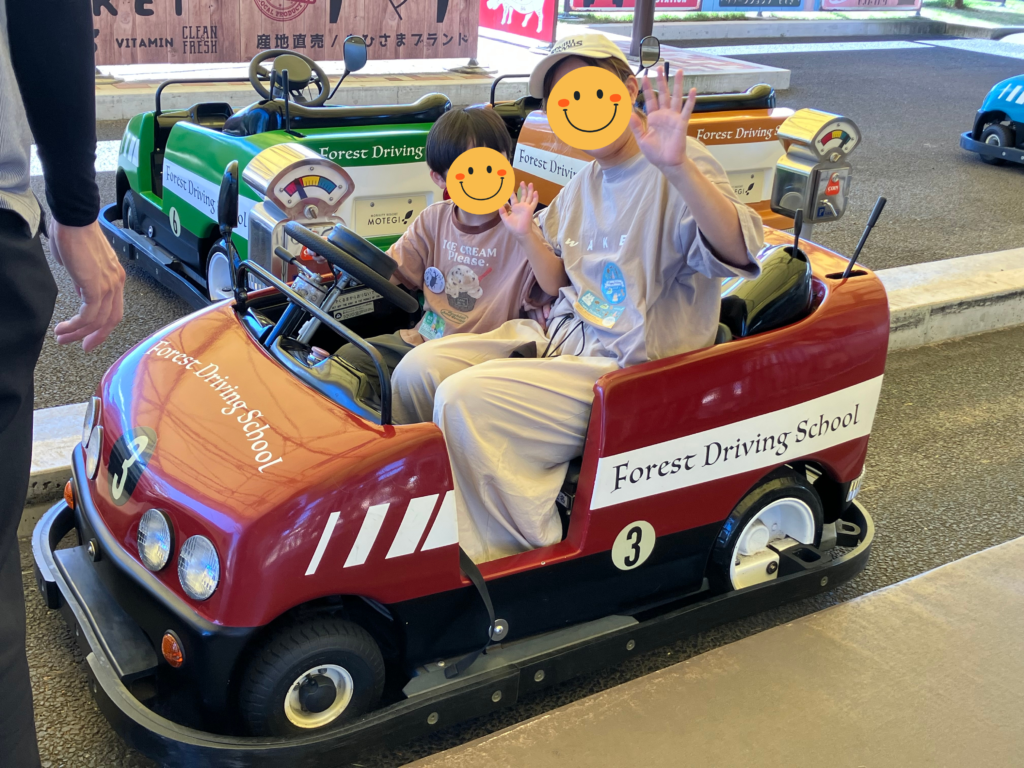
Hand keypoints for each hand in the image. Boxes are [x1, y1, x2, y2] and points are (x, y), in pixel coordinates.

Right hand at [48, 220, 125, 350]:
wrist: (74, 219)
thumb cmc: (74, 235)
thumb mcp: (81, 264)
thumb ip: (83, 281)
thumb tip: (80, 292)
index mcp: (115, 278)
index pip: (114, 309)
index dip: (103, 327)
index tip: (90, 338)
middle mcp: (116, 283)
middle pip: (111, 319)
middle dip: (95, 337)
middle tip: (80, 347)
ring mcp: (109, 285)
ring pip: (98, 320)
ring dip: (79, 333)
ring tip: (62, 337)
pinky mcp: (96, 286)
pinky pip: (89, 314)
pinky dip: (76, 325)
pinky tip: (64, 327)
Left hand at [498, 181, 538, 238]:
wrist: (520, 232)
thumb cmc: (513, 227)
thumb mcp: (505, 219)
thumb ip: (503, 212)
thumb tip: (499, 205)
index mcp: (515, 208)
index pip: (514, 199)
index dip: (512, 194)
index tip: (510, 188)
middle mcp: (521, 207)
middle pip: (523, 196)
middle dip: (522, 189)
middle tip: (522, 182)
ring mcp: (526, 208)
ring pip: (529, 197)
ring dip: (529, 190)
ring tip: (530, 183)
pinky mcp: (530, 210)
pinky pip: (534, 202)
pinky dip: (535, 197)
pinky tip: (536, 192)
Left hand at [628, 65, 696, 171]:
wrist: (666, 163)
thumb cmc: (655, 152)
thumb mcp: (642, 139)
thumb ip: (636, 126)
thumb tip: (629, 113)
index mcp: (654, 118)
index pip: (650, 99)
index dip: (647, 88)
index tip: (644, 76)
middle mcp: (664, 115)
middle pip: (663, 94)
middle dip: (661, 81)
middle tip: (659, 67)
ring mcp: (674, 118)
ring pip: (676, 97)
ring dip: (678, 84)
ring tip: (679, 71)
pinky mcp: (682, 123)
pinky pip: (686, 110)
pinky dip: (690, 100)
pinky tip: (693, 90)